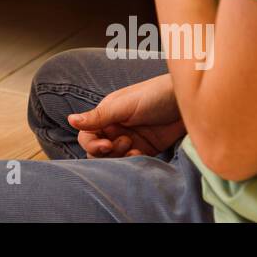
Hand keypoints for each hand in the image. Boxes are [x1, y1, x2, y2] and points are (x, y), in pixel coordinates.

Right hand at [69, 72, 185, 157]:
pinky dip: (133, 161)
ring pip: (113, 158)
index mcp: (106, 114)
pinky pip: (132, 162)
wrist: (186, 101)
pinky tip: (140, 153)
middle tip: (123, 144)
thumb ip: (98, 116)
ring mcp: (130, 139)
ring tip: (133, 147)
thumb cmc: (154, 95)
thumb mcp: (124, 105)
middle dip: (105, 151)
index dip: (92, 143)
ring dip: (119, 156)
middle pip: (97, 149)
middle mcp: (115, 128)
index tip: (105, 145)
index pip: (87, 134)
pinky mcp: (146, 149)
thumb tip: (69, 120)